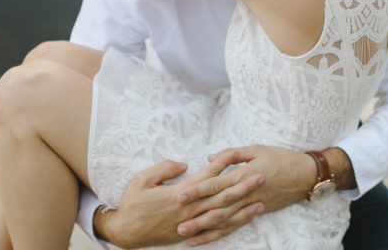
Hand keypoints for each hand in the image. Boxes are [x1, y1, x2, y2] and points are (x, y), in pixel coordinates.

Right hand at [94, 153, 264, 248]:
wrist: (126, 232)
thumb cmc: (132, 203)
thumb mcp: (142, 179)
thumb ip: (164, 169)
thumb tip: (184, 164)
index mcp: (179, 193)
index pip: (207, 176)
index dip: (223, 164)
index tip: (237, 154)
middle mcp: (190, 209)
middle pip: (221, 195)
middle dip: (243, 185)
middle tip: (262, 175)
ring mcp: (192, 223)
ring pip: (223, 214)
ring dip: (243, 206)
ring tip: (261, 199)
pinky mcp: (191, 233)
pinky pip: (217, 230)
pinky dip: (233, 224)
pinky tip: (245, 218)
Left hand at [175, 145, 317, 246]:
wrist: (306, 175)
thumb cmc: (281, 158)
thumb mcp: (257, 149)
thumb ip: (232, 154)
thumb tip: (210, 159)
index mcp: (244, 174)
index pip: (217, 184)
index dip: (198, 190)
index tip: (181, 195)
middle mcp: (246, 193)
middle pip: (218, 206)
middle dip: (197, 214)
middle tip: (177, 221)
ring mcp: (252, 205)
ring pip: (225, 220)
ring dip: (205, 228)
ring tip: (186, 234)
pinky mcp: (256, 212)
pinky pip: (235, 226)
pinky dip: (220, 233)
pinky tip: (205, 238)